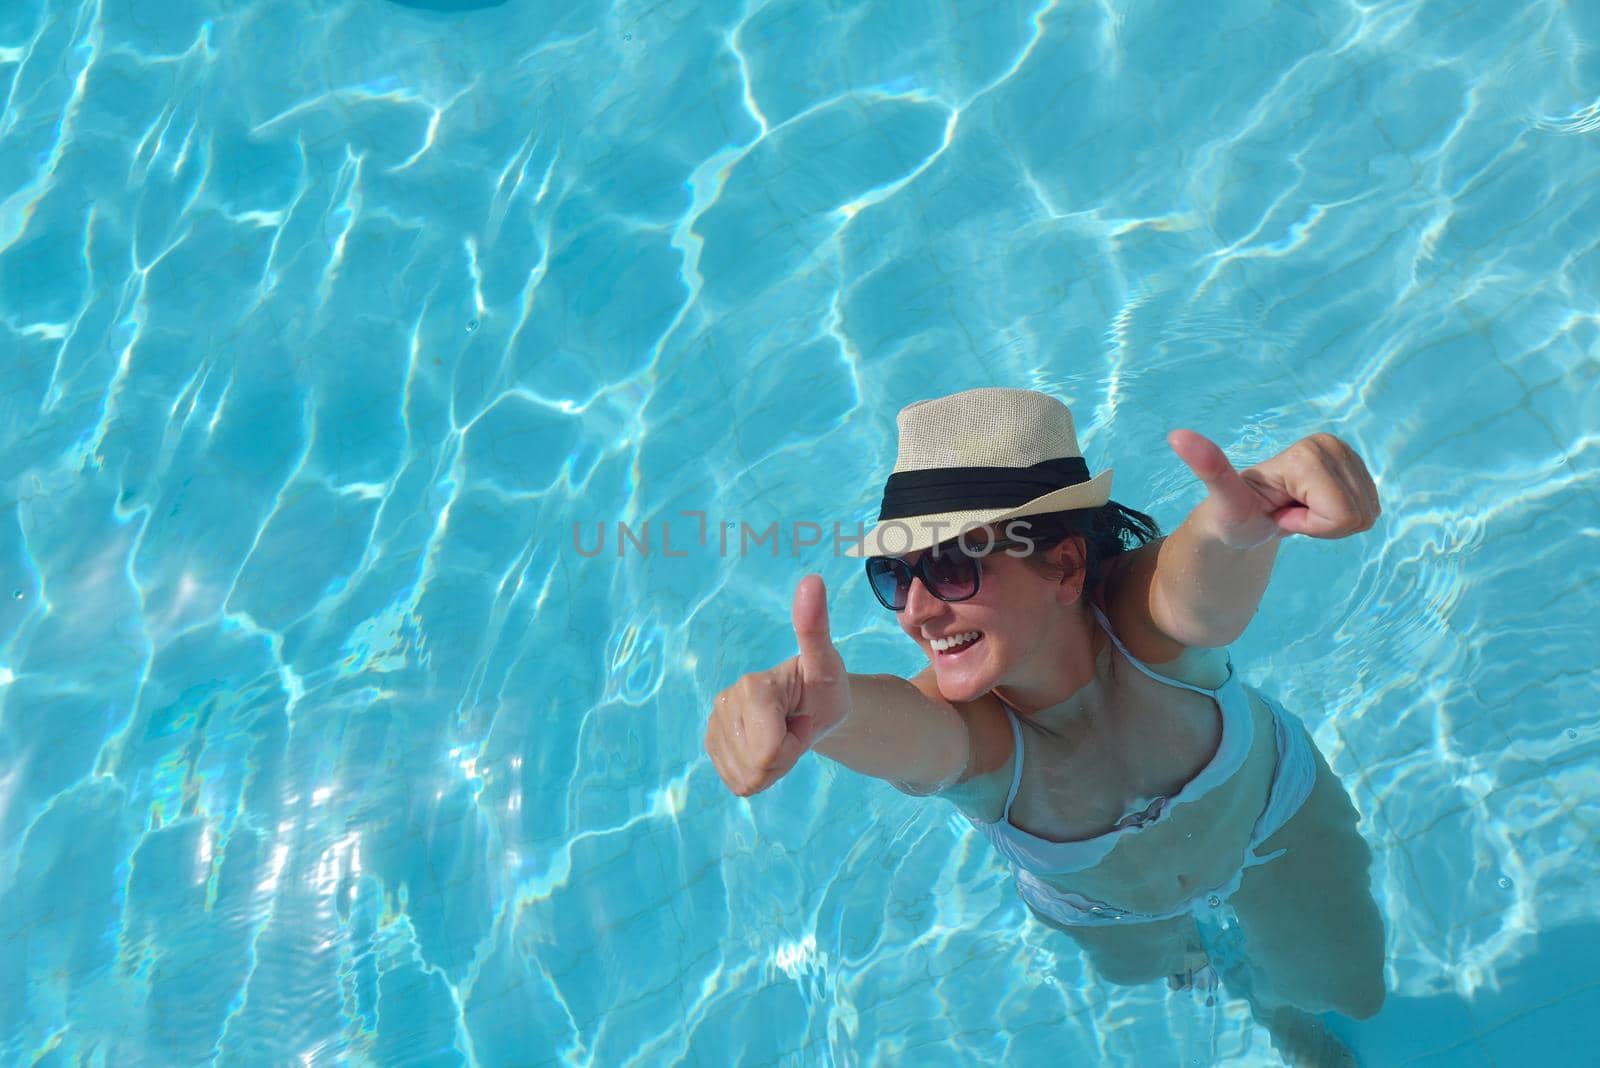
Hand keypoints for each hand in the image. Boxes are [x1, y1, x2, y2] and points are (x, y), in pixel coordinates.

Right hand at [705, 575, 850, 796]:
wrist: (813, 705)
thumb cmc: (824, 685)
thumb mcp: (828, 663)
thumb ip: (815, 628)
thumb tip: (812, 580)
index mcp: (751, 686)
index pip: (769, 752)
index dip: (794, 746)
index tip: (802, 719)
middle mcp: (725, 702)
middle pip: (757, 768)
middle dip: (784, 757)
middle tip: (795, 727)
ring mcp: (715, 724)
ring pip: (747, 779)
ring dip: (773, 766)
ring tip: (784, 734)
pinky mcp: (712, 743)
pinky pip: (738, 783)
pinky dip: (759, 773)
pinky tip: (768, 745)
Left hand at [1167, 430, 1380, 549]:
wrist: (1240, 517)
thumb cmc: (1233, 511)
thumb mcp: (1223, 496)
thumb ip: (1208, 467)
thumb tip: (1174, 434)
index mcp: (1309, 452)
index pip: (1343, 514)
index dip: (1312, 525)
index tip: (1279, 512)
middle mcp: (1331, 444)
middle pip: (1359, 514)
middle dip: (1323, 524)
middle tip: (1287, 512)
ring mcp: (1345, 453)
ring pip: (1367, 514)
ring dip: (1330, 522)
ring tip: (1295, 509)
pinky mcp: (1354, 465)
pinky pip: (1370, 508)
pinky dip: (1340, 518)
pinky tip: (1310, 507)